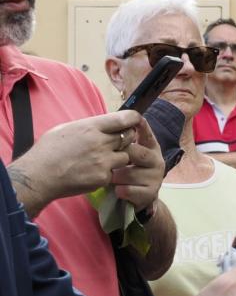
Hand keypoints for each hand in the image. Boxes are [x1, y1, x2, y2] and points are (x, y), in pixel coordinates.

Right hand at [9, 110, 143, 208]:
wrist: (39, 176)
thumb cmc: (48, 151)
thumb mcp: (66, 129)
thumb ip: (89, 127)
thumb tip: (102, 125)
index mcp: (91, 127)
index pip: (123, 118)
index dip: (133, 119)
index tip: (135, 121)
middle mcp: (101, 143)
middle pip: (129, 137)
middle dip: (128, 139)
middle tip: (120, 142)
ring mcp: (104, 161)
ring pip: (125, 157)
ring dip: (119, 158)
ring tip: (102, 159)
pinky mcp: (104, 177)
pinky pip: (114, 173)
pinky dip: (108, 173)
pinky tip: (93, 172)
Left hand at [110, 116, 164, 210]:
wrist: (137, 197)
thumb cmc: (126, 170)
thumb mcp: (126, 152)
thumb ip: (122, 138)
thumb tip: (114, 118)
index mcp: (151, 146)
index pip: (145, 131)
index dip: (137, 126)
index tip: (130, 122)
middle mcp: (156, 160)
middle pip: (136, 152)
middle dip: (119, 157)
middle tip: (106, 160)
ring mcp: (156, 178)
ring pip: (129, 173)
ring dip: (115, 176)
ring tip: (110, 178)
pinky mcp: (150, 193)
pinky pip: (129, 190)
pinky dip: (118, 190)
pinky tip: (116, 190)